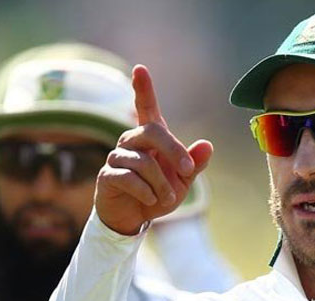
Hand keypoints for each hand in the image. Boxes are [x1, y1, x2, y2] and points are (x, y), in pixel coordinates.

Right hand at [95, 65, 212, 234]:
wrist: (135, 219)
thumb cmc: (159, 193)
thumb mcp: (183, 180)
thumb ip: (194, 163)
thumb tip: (207, 145)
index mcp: (150, 138)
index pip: (146, 108)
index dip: (143, 89)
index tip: (140, 68)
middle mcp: (131, 141)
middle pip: (152, 132)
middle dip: (174, 151)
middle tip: (188, 170)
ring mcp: (116, 157)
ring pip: (144, 162)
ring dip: (161, 184)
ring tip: (165, 198)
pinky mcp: (107, 175)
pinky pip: (130, 178)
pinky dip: (146, 192)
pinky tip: (149, 200)